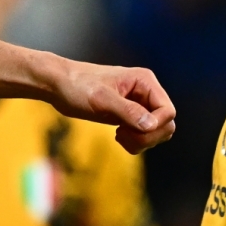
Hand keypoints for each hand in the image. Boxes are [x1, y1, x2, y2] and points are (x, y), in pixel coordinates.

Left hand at [44, 58, 176, 152]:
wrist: (58, 86)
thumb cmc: (77, 86)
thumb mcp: (101, 99)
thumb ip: (127, 111)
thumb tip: (151, 125)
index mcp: (145, 82)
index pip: (167, 111)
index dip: (155, 126)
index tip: (131, 129)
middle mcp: (146, 93)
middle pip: (166, 125)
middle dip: (148, 137)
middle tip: (123, 136)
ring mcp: (138, 106)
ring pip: (157, 132)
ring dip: (141, 141)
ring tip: (119, 136)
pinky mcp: (129, 117)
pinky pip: (144, 136)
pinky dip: (135, 143)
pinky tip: (118, 137)